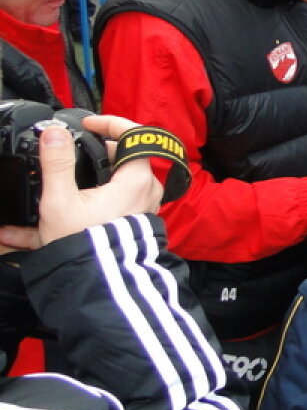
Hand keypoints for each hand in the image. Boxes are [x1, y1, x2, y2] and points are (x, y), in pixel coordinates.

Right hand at [0, 115, 163, 253]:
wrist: (96, 286)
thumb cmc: (82, 244)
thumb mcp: (59, 201)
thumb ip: (56, 163)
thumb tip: (54, 133)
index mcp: (137, 179)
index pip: (135, 134)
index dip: (111, 123)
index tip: (89, 124)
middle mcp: (148, 191)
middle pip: (125, 158)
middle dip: (97, 153)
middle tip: (72, 155)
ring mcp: (144, 207)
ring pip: (119, 180)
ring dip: (93, 179)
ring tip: (63, 187)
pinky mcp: (136, 222)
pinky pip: (116, 202)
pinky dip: (94, 200)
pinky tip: (68, 211)